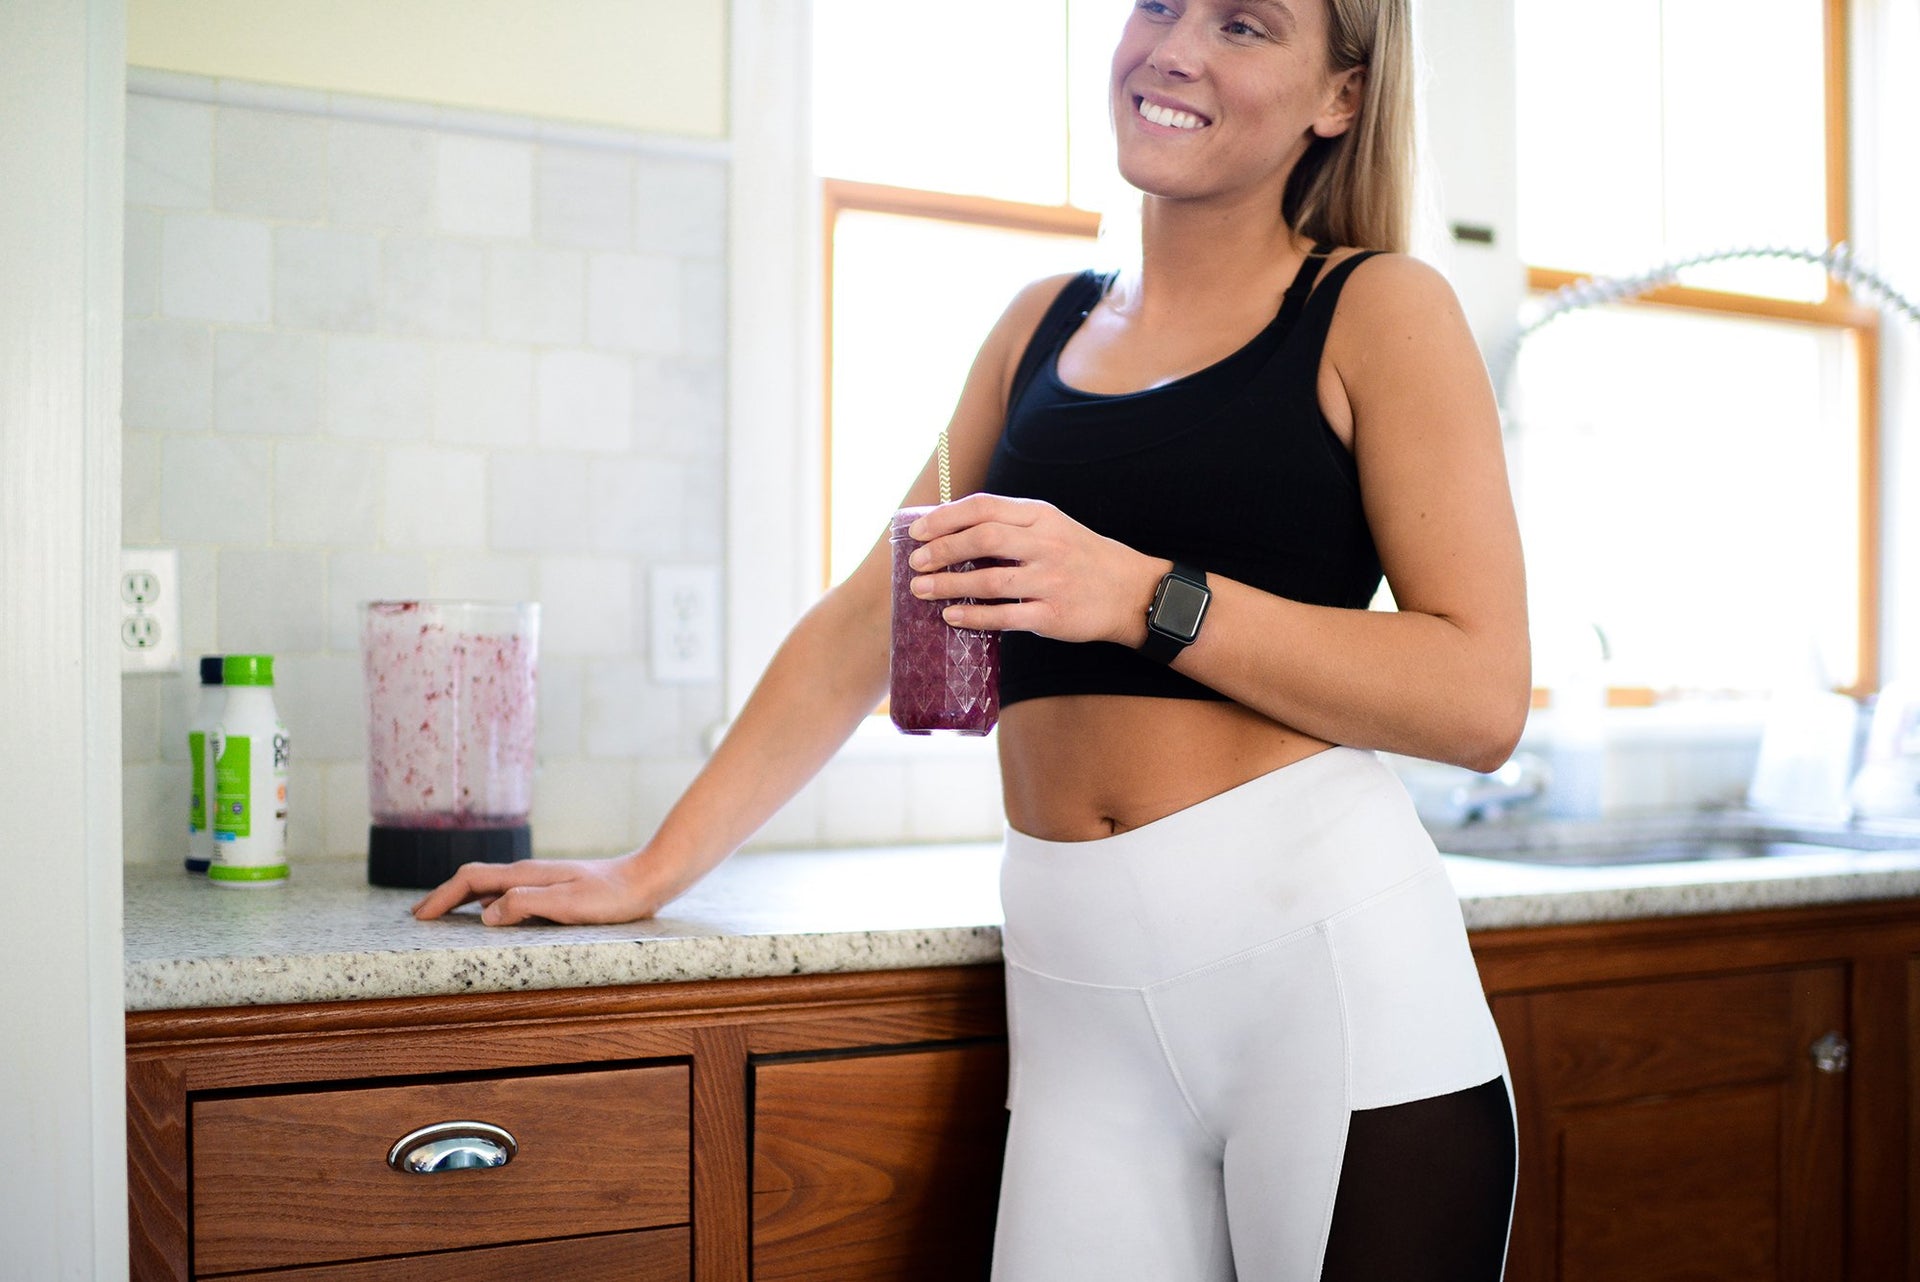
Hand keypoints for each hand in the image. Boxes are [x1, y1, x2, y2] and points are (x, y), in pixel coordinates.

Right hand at [410, 856, 658, 925]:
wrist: (646, 879)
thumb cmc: (611, 895)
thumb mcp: (567, 904)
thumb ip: (525, 904)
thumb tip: (484, 914)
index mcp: (526, 874)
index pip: (471, 880)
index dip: (441, 897)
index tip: (419, 916)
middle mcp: (528, 873)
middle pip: (474, 879)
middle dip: (444, 895)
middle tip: (419, 915)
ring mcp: (540, 878)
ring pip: (489, 885)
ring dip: (461, 898)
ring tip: (442, 914)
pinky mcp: (553, 888)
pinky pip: (507, 892)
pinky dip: (484, 902)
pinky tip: (487, 914)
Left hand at [906, 494, 1163, 645]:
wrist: (1131, 593)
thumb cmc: (1080, 557)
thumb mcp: (1052, 527)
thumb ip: (1010, 524)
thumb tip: (949, 528)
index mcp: (1041, 516)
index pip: (984, 507)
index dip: (945, 518)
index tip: (917, 531)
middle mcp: (1046, 543)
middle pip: (983, 538)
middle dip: (942, 550)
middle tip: (915, 563)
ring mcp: (1050, 580)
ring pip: (989, 580)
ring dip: (948, 586)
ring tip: (921, 591)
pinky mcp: (1052, 615)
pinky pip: (1005, 616)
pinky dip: (973, 617)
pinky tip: (951, 617)